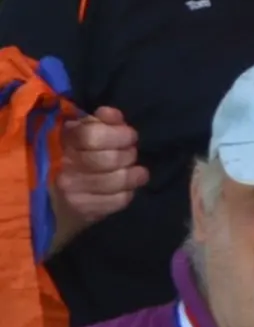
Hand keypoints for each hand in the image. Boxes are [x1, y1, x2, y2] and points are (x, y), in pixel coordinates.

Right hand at [48, 106, 144, 245]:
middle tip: (130, 153)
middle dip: (128, 154)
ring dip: (133, 174)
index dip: (118, 134)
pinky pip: (120, 200)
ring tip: (134, 170)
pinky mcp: (84, 212)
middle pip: (111, 159)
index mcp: (60, 142)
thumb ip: (96, 121)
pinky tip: (125, 187)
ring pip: (119, 180)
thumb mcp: (76, 132)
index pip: (93, 136)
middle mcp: (64, 167)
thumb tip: (111, 114)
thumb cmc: (67, 156)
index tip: (129, 135)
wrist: (47, 197)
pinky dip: (128, 191)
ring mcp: (73, 192)